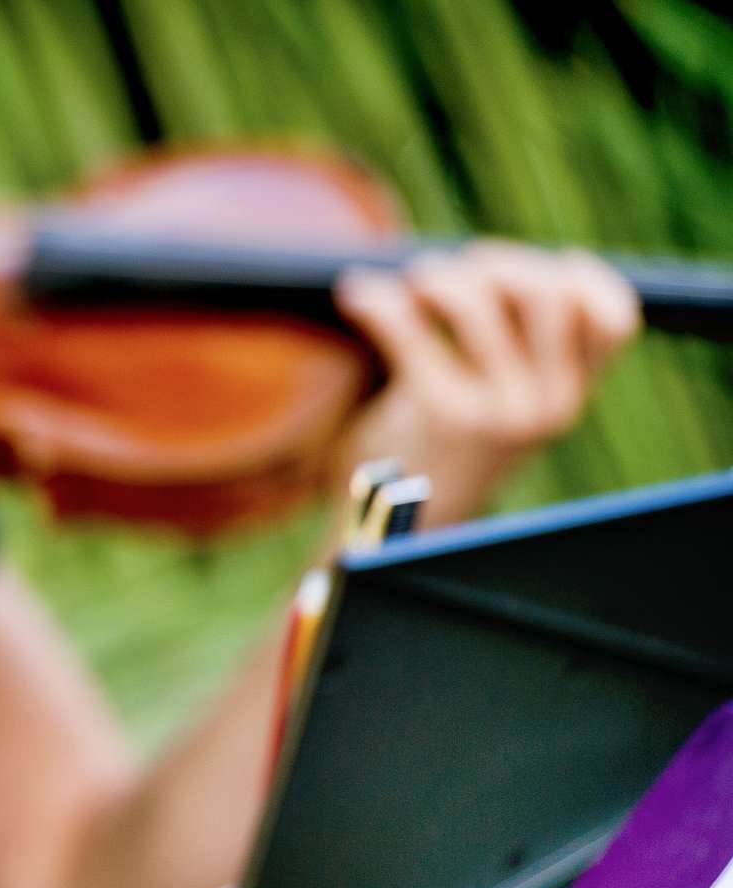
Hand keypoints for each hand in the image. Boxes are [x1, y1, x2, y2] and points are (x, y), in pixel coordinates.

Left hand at [332, 242, 638, 527]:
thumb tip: (494, 265)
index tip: (537, 267)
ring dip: (434, 279)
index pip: (613, 320)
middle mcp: (547, 406)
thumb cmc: (442, 452)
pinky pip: (410, 331)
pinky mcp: (440, 415)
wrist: (399, 538)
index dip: (579, 279)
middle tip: (453, 273)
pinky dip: (378, 303)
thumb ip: (519, 352)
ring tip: (407, 287)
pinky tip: (357, 296)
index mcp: (570, 398)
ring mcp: (497, 412)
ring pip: (477, 303)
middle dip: (496, 265)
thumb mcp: (501, 406)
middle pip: (544, 291)